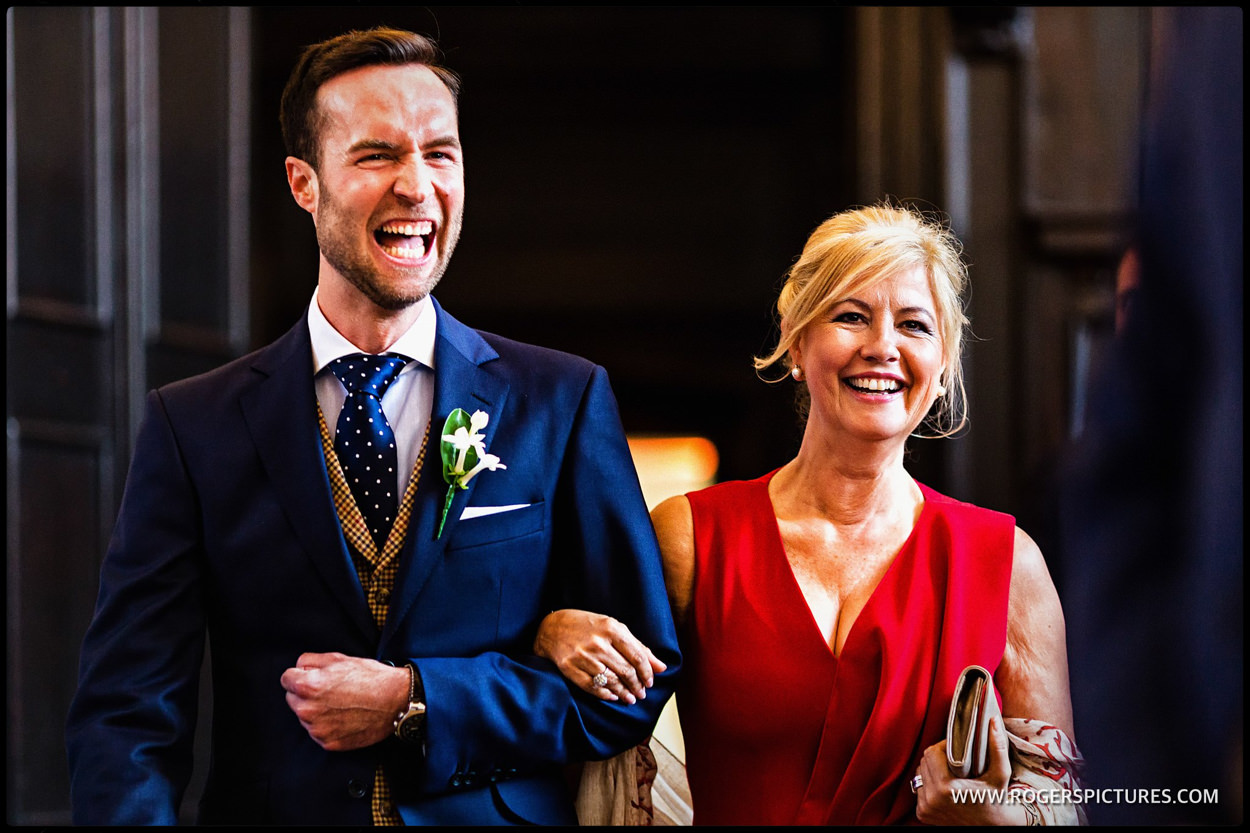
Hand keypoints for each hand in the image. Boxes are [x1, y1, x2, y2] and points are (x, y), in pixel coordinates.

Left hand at [280, 652, 409, 750]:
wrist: (395, 700)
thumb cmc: (370, 677)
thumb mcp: (339, 658)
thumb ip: (310, 660)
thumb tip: (298, 668)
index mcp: (308, 686)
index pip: (286, 679)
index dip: (300, 675)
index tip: (312, 676)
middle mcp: (308, 710)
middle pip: (292, 699)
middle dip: (305, 694)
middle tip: (330, 689)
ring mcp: (318, 729)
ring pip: (305, 717)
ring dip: (316, 710)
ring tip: (341, 703)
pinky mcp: (329, 743)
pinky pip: (318, 732)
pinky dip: (327, 725)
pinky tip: (344, 716)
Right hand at [533, 609, 665, 703]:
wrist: (551, 627)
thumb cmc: (586, 626)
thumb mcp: (612, 628)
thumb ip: (637, 646)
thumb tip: (661, 667)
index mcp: (611, 629)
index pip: (637, 655)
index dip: (647, 672)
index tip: (650, 681)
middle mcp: (597, 643)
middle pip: (625, 670)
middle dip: (637, 685)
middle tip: (641, 693)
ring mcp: (582, 656)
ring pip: (610, 681)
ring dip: (623, 693)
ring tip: (630, 698)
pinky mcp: (569, 668)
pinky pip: (592, 687)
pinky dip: (605, 695)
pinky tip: (613, 697)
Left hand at [914, 717, 1025, 824]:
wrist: (992, 829)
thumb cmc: (996, 801)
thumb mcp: (1001, 774)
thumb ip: (997, 747)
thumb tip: (993, 720)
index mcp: (946, 788)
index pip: (932, 752)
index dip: (944, 746)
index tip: (957, 748)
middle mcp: (931, 799)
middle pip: (924, 762)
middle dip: (938, 756)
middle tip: (955, 758)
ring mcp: (925, 808)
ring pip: (919, 774)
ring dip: (931, 769)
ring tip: (950, 771)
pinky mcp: (922, 814)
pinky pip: (919, 788)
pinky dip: (929, 784)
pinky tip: (944, 785)